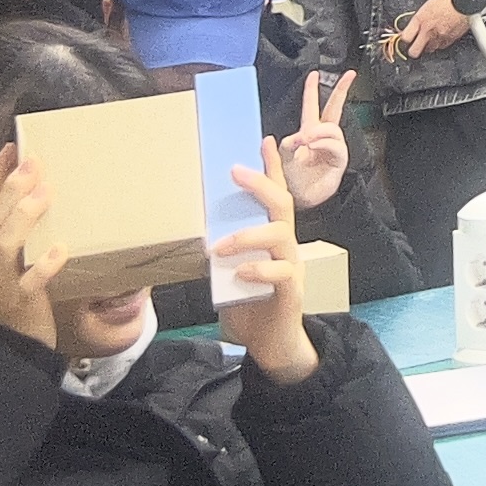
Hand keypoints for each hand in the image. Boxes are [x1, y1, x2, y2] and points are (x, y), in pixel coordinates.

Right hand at [0, 144, 59, 350]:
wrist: (6, 353)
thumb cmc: (11, 303)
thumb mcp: (6, 267)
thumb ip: (14, 238)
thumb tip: (37, 197)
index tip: (11, 148)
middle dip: (10, 188)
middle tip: (33, 161)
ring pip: (4, 245)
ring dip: (24, 217)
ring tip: (45, 193)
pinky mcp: (18, 305)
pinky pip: (28, 283)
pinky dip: (43, 266)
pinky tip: (61, 249)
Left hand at [212, 156, 318, 382]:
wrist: (272, 345)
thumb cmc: (249, 306)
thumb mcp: (228, 274)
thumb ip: (219, 254)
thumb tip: (193, 234)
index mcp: (271, 238)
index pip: (274, 197)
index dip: (271, 169)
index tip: (263, 141)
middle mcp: (285, 246)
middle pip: (281, 205)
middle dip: (260, 183)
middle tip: (235, 171)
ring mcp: (292, 266)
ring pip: (280, 234)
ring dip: (247, 235)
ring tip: (220, 245)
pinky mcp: (291, 290)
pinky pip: (281, 271)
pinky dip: (259, 268)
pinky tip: (242, 273)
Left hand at [279, 70, 354, 210]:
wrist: (299, 200)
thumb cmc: (289, 180)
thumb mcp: (281, 157)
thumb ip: (287, 144)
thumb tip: (298, 136)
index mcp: (308, 132)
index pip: (312, 107)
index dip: (313, 90)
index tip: (315, 74)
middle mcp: (322, 137)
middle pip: (335, 109)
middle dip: (342, 90)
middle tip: (349, 75)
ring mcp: (332, 147)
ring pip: (331, 128)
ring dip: (318, 132)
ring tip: (307, 141)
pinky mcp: (339, 160)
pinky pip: (335, 145)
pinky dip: (323, 144)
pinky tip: (313, 147)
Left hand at [394, 0, 469, 59]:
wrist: (464, 2)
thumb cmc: (447, 0)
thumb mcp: (427, 6)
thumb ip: (418, 20)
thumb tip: (411, 28)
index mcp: (420, 20)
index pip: (405, 38)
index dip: (404, 38)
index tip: (406, 38)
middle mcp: (428, 31)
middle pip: (414, 51)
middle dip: (412, 50)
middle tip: (414, 45)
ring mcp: (439, 37)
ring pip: (428, 50)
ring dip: (428, 45)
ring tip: (431, 38)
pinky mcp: (449, 40)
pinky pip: (441, 46)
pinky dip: (440, 43)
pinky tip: (442, 35)